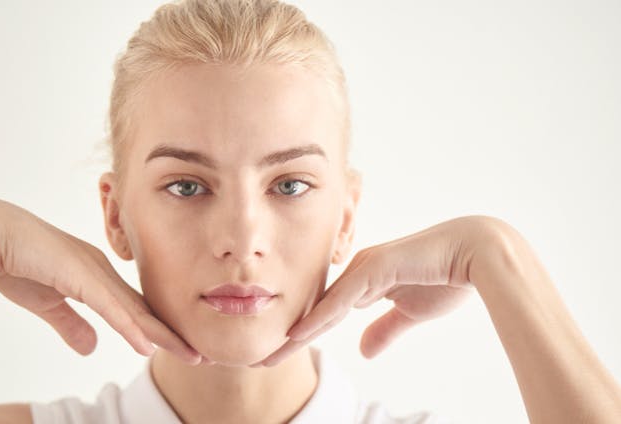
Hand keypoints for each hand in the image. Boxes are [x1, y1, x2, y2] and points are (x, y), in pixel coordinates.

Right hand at [0, 195, 201, 363]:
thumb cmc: (14, 260)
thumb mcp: (46, 302)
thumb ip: (71, 323)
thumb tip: (91, 348)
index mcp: (95, 276)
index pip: (133, 309)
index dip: (157, 331)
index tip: (180, 348)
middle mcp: (101, 271)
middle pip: (144, 310)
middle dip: (173, 335)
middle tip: (201, 354)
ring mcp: (92, 271)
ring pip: (135, 310)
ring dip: (164, 335)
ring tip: (192, 355)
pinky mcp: (78, 275)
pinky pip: (110, 307)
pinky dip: (131, 327)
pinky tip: (149, 345)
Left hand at [255, 216, 502, 366]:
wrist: (477, 252)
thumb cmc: (447, 276)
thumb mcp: (410, 313)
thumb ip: (385, 329)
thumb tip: (362, 350)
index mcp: (364, 281)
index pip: (327, 314)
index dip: (304, 335)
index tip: (280, 354)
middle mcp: (357, 272)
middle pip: (316, 311)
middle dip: (289, 338)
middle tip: (260, 360)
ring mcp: (364, 268)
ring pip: (323, 308)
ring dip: (295, 334)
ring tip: (269, 356)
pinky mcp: (375, 268)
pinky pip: (341, 300)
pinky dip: (319, 318)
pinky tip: (298, 335)